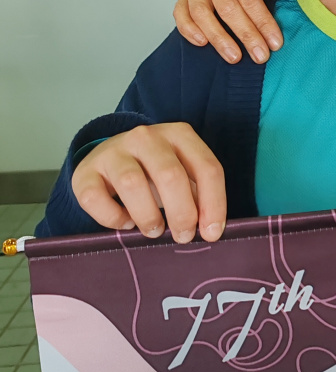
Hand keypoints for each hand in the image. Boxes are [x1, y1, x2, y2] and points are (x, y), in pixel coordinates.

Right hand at [71, 123, 226, 243]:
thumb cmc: (153, 171)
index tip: (212, 233)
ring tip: (154, 230)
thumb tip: (211, 230)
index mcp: (179, 134)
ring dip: (148, 215)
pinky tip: (125, 223)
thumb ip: (198, 195)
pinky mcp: (85, 171)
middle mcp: (146, 137)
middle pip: (170, 175)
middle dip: (182, 213)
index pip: (206, 168)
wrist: (109, 157)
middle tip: (183, 236)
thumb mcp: (182, 173)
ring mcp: (113, 151)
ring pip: (132, 183)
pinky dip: (113, 218)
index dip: (213, 203)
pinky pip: (95, 198)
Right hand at [174, 0, 294, 63]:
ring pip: (202, 13)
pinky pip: (180, 14)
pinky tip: (203, 44)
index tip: (275, 42)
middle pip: (227, 6)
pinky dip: (189, 30)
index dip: (262, 21)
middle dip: (246, 34)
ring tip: (234, 57)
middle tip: (260, 55)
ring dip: (219, 38)